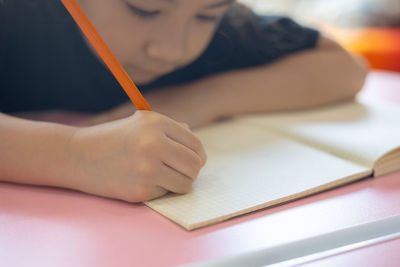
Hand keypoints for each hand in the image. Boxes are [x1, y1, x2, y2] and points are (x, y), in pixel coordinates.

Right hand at [69, 111, 206, 202]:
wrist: (77, 155)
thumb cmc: (113, 137)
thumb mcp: (142, 123)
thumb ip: (173, 131)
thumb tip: (197, 150)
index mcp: (156, 123)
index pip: (195, 144)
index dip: (198, 155)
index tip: (193, 160)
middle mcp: (154, 144)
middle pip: (195, 165)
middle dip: (192, 170)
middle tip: (182, 171)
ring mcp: (147, 169)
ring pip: (185, 184)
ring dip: (179, 182)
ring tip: (165, 176)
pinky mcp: (140, 190)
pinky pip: (165, 193)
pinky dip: (159, 189)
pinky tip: (143, 181)